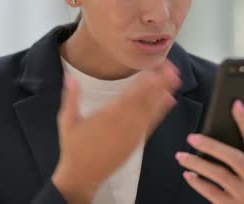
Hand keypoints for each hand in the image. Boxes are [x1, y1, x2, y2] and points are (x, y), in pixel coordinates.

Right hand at [51, 60, 180, 203]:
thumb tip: (70, 77)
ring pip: (151, 110)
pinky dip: (161, 111)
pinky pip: (152, 123)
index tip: (155, 68)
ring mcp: (133, 133)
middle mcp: (124, 123)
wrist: (83, 175)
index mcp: (108, 115)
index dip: (144, 82)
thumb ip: (71, 98)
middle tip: (171, 67)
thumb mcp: (67, 121)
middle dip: (159, 83)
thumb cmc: (74, 147)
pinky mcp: (137, 141)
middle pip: (144, 99)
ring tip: (176, 78)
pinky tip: (170, 100)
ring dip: (164, 93)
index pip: (130, 95)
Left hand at [175, 100, 243, 203]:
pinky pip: (211, 192)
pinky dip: (198, 182)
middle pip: (235, 158)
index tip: (235, 104)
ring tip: (181, 156)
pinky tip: (187, 174)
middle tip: (191, 137)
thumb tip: (223, 124)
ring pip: (220, 175)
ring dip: (198, 163)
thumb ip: (242, 151)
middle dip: (212, 145)